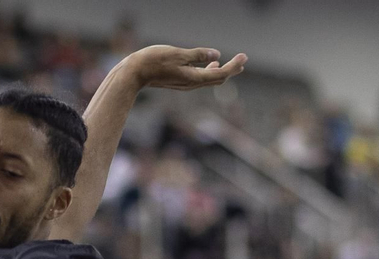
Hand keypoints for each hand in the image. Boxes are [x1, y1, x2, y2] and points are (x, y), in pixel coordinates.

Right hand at [127, 46, 246, 91]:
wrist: (134, 73)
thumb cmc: (153, 61)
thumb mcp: (177, 54)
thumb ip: (197, 55)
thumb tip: (216, 55)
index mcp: (193, 78)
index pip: (220, 74)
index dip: (233, 66)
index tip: (244, 57)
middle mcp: (192, 84)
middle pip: (218, 79)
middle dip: (232, 69)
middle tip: (243, 60)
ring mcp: (186, 84)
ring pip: (210, 79)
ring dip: (223, 71)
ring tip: (234, 64)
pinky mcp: (180, 81)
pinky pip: (201, 78)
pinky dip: (210, 71)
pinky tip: (212, 63)